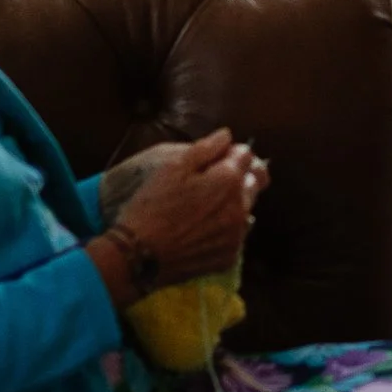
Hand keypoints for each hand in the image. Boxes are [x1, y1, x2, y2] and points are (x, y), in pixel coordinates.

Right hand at [89, 129, 264, 300]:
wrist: (139, 254)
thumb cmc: (153, 205)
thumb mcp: (173, 166)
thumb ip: (206, 147)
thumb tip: (227, 135)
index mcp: (229, 181)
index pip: (246, 155)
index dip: (229, 153)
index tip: (214, 159)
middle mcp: (241, 207)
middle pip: (253, 182)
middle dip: (238, 177)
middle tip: (209, 183)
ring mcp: (237, 235)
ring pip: (246, 209)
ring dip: (234, 203)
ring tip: (203, 208)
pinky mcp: (230, 256)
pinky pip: (236, 234)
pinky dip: (226, 228)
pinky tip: (203, 229)